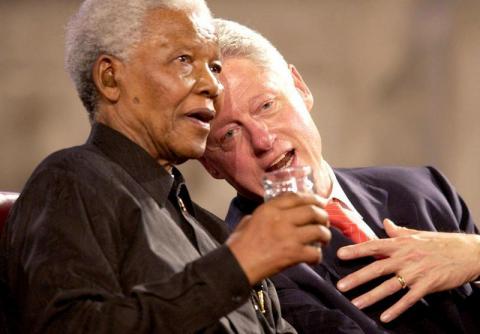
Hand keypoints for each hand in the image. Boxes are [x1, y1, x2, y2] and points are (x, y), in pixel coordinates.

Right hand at [227, 192, 330, 284]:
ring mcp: (288, 236)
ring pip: (319, 230)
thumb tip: (277, 213)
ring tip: (323, 240)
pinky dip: (317, 256)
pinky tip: (313, 258)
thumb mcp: (249, 220)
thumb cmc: (239, 244)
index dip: (312, 198)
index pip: (296, 196)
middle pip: (313, 211)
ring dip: (325, 235)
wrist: (236, 266)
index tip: (319, 202)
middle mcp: (281, 219)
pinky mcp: (292, 254)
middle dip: (323, 216)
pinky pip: (315, 253)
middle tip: (324, 222)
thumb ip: (265, 213)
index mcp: (269, 209)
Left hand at [336, 219, 479, 322]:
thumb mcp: (417, 234)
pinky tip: (384, 317)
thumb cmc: (441, 242)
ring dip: (371, 296)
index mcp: (401, 243)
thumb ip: (398, 231)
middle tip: (340, 285)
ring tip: (355, 303)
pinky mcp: (427, 285)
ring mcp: (416, 272)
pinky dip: (397, 309)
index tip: (340, 254)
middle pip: (377, 268)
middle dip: (357, 277)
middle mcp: (405, 257)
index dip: (356, 250)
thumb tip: (385, 223)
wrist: (468, 252)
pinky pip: (409, 299)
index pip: (374, 246)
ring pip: (389, 286)